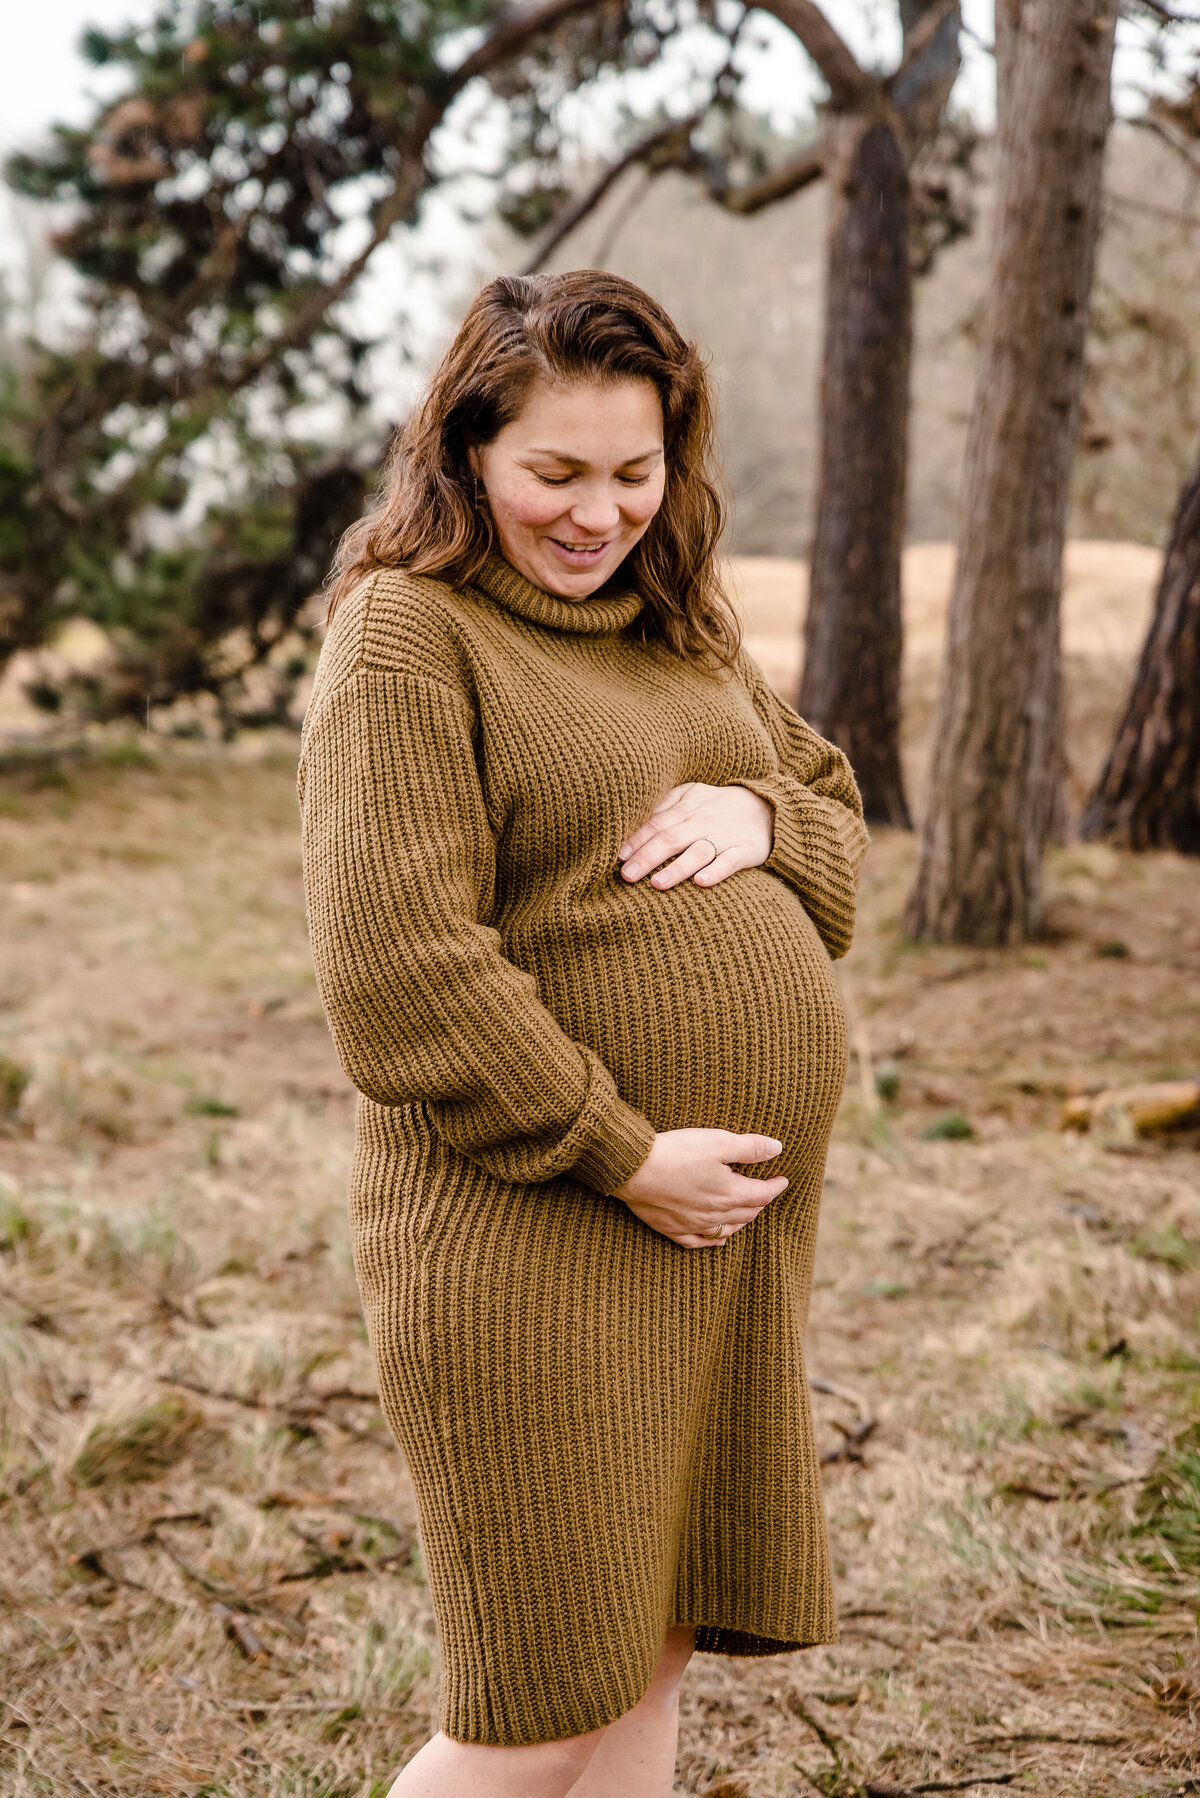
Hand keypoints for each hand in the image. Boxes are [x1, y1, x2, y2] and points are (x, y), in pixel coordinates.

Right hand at [613, 1129, 787, 1247]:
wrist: (635, 1169)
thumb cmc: (677, 1152)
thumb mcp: (718, 1142)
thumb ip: (749, 1147)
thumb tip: (777, 1148)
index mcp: (730, 1193)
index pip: (762, 1194)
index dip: (776, 1186)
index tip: (783, 1180)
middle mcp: (715, 1214)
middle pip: (747, 1213)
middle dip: (760, 1203)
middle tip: (765, 1192)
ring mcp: (694, 1225)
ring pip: (727, 1230)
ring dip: (742, 1222)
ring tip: (748, 1213)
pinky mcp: (673, 1229)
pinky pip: (699, 1242)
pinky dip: (714, 1241)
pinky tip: (719, 1240)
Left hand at [617, 782, 773, 889]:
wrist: (767, 808)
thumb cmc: (717, 806)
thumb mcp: (690, 796)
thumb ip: (663, 806)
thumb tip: (630, 822)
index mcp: (686, 808)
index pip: (656, 823)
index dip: (637, 839)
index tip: (619, 856)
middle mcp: (703, 822)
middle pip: (671, 839)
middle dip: (647, 857)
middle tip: (627, 876)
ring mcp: (725, 837)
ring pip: (698, 852)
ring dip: (677, 868)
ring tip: (657, 884)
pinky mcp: (745, 851)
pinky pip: (730, 862)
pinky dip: (716, 871)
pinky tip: (701, 882)